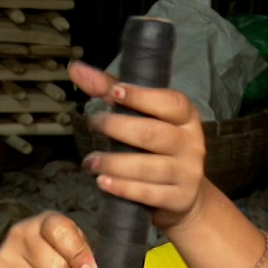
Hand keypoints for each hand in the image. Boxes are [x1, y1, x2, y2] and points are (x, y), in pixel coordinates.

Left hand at [69, 61, 208, 231]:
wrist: (185, 196)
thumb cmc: (157, 149)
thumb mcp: (140, 116)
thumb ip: (110, 91)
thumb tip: (76, 69)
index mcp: (186, 117)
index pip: (169, 103)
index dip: (142, 97)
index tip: (114, 92)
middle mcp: (191, 143)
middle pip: (152, 134)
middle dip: (117, 128)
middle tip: (93, 125)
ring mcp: (187, 172)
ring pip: (148, 167)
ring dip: (114, 163)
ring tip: (90, 162)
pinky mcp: (179, 198)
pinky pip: (149, 193)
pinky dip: (123, 188)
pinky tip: (103, 182)